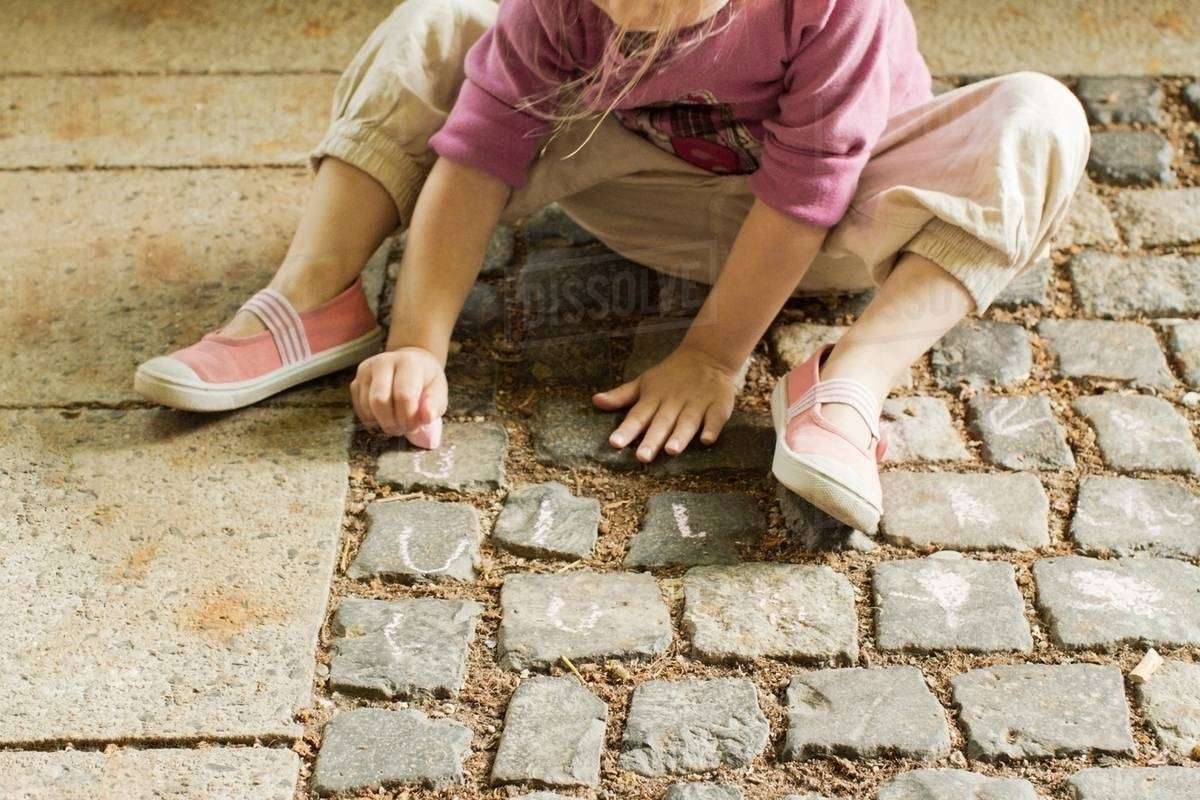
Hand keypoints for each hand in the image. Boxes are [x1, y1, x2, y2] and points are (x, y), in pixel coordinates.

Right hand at [350, 346, 446, 445]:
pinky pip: (359, 409)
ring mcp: (366, 371)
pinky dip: (372, 420)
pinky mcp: (355, 381)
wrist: (410, 364)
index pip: (403, 395)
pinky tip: (385, 416)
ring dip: (381, 423)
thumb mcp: (438, 391)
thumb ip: (435, 405)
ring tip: (396, 422)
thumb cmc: (425, 380)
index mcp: (407, 363)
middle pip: (379, 401)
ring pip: (367, 407)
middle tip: (403, 428)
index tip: (415, 426)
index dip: (409, 417)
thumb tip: (426, 417)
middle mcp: (383, 362)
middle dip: (392, 422)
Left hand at [593, 344, 736, 462]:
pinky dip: (712, 428)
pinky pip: (715, 418)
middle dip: (652, 439)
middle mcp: (674, 403)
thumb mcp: (644, 383)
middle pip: (662, 423)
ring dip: (680, 435)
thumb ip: (621, 396)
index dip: (626, 430)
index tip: (614, 443)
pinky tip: (707, 440)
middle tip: (642, 457)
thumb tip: (595, 401)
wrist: (708, 356)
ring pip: (687, 422)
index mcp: (654, 399)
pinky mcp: (718, 405)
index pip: (637, 416)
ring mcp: (697, 404)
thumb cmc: (670, 375)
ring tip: (671, 450)